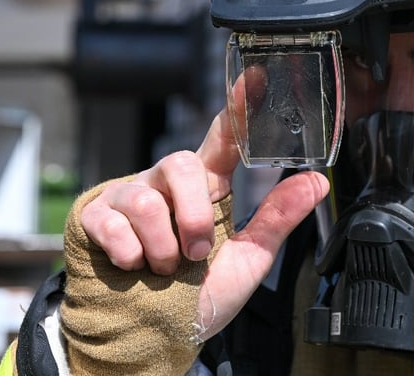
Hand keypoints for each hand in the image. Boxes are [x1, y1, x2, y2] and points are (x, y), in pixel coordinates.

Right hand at [80, 76, 328, 339]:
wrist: (151, 337)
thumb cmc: (199, 294)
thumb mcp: (248, 259)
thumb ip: (277, 218)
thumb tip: (318, 181)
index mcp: (206, 186)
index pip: (223, 137)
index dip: (238, 107)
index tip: (258, 76)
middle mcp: (167, 183)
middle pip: (181, 165)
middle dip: (193, 217)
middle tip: (197, 254)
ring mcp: (129, 196)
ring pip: (148, 201)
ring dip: (163, 248)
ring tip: (165, 268)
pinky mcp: (95, 216)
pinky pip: (113, 223)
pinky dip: (129, 255)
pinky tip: (132, 266)